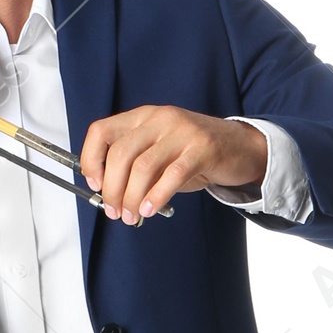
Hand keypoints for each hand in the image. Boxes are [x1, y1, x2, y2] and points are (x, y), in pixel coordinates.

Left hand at [78, 106, 268, 226]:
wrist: (240, 147)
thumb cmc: (194, 154)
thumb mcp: (159, 152)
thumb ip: (133, 167)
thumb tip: (107, 195)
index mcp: (142, 117)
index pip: (101, 131)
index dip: (91, 160)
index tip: (95, 185)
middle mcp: (159, 119)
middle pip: (120, 154)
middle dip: (112, 189)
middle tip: (114, 211)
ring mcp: (182, 132)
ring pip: (143, 167)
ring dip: (131, 198)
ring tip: (131, 216)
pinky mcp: (202, 149)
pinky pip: (172, 176)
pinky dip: (156, 197)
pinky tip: (150, 210)